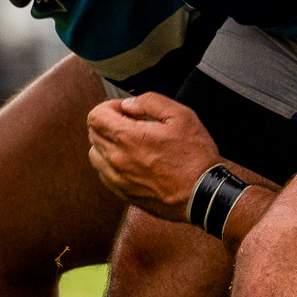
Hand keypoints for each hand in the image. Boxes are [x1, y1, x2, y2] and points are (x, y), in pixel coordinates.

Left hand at [87, 92, 223, 222]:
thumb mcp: (181, 115)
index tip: (125, 110)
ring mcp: (119, 180)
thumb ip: (150, 101)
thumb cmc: (195, 156)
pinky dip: (111, 164)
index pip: (95, 117)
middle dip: (108, 123)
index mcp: (127, 138)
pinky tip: (133, 161)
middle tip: (131, 124)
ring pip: (95, 155)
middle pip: (93, 134)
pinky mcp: (125, 194)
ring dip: (107, 144)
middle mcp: (117, 160)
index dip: (108, 107)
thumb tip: (128, 105)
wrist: (204, 195)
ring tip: (130, 143)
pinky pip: (105, 175)